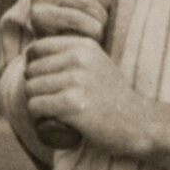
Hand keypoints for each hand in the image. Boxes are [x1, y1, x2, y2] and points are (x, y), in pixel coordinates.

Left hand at [22, 36, 169, 163]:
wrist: (139, 124)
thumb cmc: (113, 98)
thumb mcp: (96, 64)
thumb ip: (71, 54)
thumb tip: (30, 53)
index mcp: (84, 45)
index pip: (36, 49)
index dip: (33, 67)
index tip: (46, 83)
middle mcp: (79, 58)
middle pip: (30, 70)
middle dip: (35, 88)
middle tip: (51, 102)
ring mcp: (76, 81)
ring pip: (30, 89)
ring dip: (36, 104)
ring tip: (53, 112)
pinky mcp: (72, 104)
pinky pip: (35, 106)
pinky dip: (38, 117)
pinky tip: (52, 120)